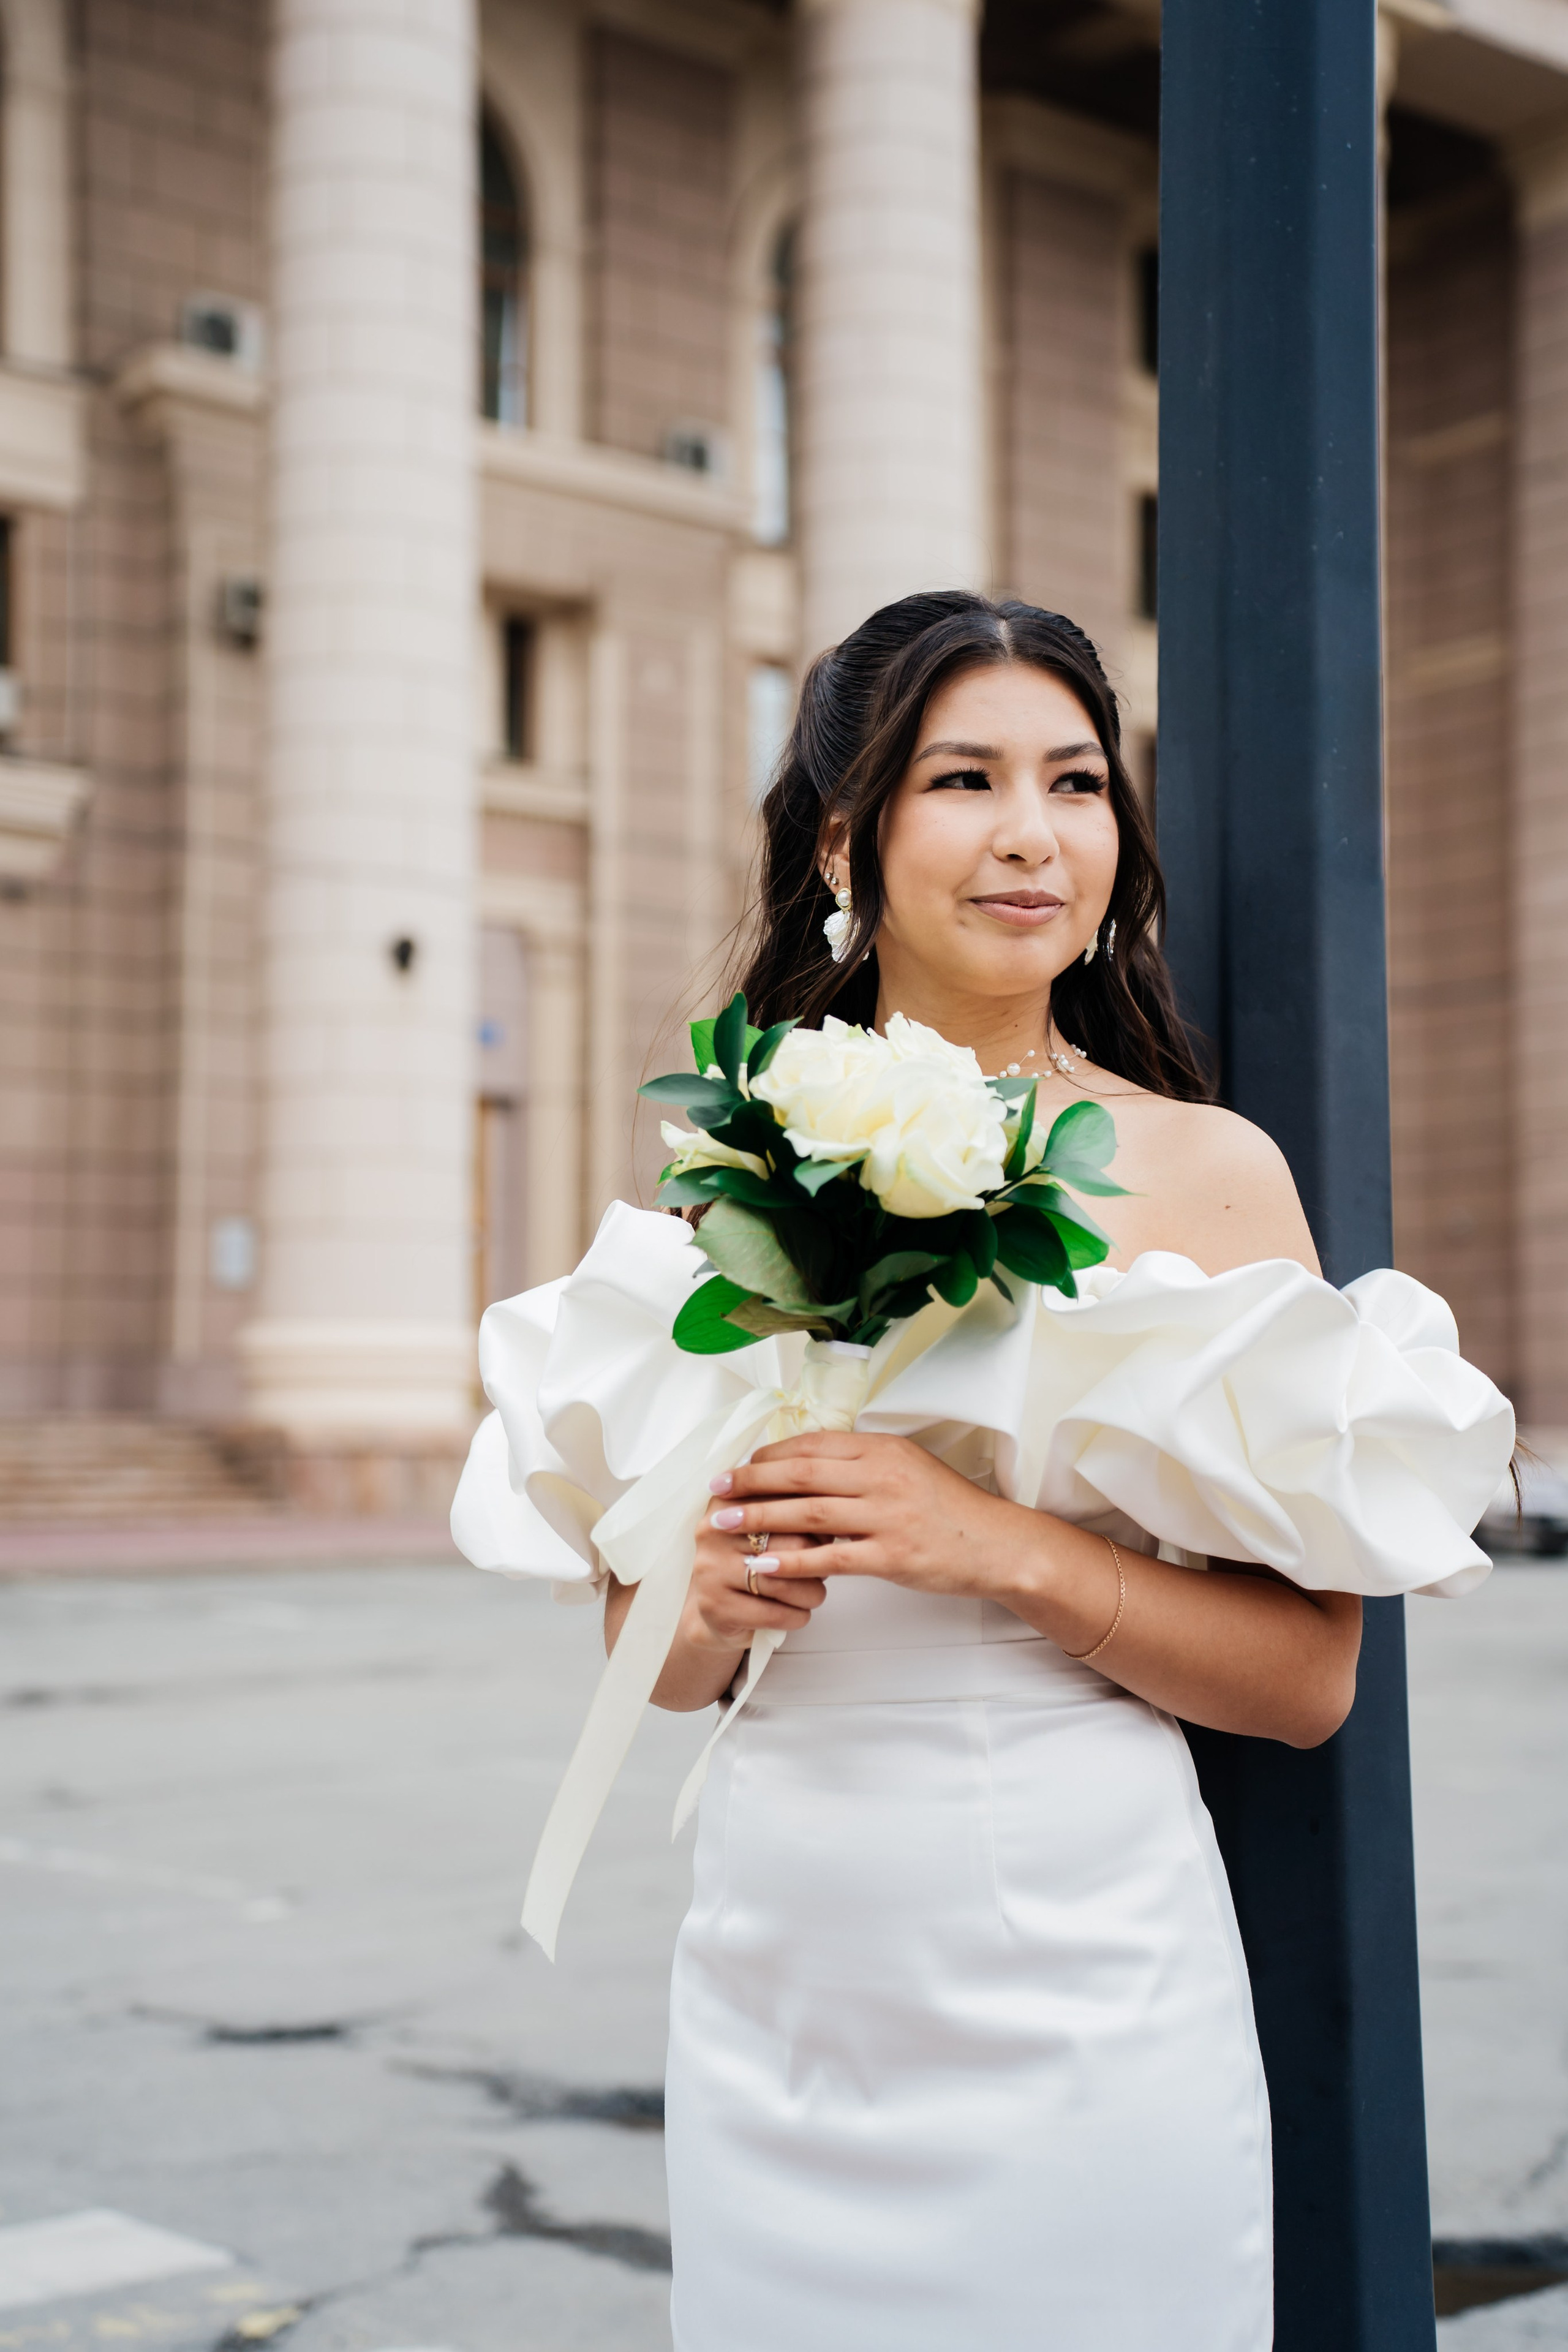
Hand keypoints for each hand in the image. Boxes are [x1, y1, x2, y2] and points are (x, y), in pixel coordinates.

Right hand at [681, 1515, 827, 1655]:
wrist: (715, 1612)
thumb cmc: (751, 1564)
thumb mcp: (763, 1529)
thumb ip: (791, 1510)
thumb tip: (836, 1511)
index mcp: (728, 1500)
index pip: (787, 1501)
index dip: (817, 1522)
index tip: (827, 1536)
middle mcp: (714, 1530)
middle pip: (793, 1543)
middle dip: (818, 1561)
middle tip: (822, 1570)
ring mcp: (711, 1569)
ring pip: (786, 1581)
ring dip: (811, 1593)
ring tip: (814, 1595)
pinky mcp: (716, 1606)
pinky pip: (775, 1613)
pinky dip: (797, 1616)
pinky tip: (798, 1614)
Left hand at [707, 1431, 1026, 1603]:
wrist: (997, 1544)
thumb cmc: (950, 1508)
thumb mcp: (909, 1467)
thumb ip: (864, 1464)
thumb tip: (811, 1463)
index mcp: (883, 1449)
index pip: (813, 1443)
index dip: (770, 1454)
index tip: (740, 1464)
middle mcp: (882, 1476)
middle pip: (801, 1473)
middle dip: (751, 1480)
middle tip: (715, 1488)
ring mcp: (887, 1516)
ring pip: (808, 1514)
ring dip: (760, 1518)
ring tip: (725, 1523)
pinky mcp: (891, 1555)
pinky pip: (830, 1559)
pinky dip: (792, 1563)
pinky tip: (763, 1566)